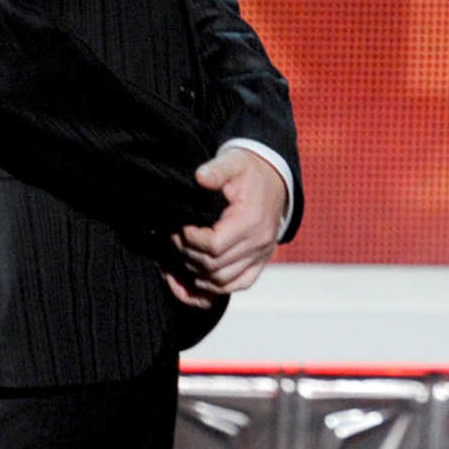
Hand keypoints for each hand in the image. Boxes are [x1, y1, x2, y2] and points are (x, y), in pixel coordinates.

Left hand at [163, 147, 287, 307]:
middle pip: (214, 266)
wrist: (274, 178)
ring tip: (182, 254)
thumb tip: (200, 178)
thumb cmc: (249, 171)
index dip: (190, 240)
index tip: (178, 227)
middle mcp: (260, 242)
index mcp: (252, 220)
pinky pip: (238, 284)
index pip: (214, 246)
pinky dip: (216, 287)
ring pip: (222, 281)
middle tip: (174, 238)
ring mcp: (262, 254)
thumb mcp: (233, 161)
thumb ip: (217, 170)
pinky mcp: (261, 261)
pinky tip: (198, 277)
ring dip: (197, 272)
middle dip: (187, 254)